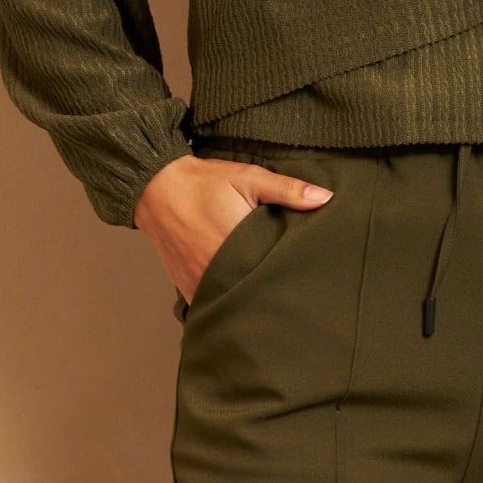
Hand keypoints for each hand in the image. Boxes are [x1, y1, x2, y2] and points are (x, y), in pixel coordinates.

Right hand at [133, 154, 333, 301]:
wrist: (157, 188)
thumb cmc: (204, 182)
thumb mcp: (248, 178)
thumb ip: (287, 189)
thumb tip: (325, 198)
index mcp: (239, 244)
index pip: (275, 270)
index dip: (292, 274)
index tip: (308, 276)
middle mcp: (219, 270)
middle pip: (256, 291)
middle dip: (273, 291)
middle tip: (294, 290)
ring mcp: (202, 283)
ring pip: (234, 302)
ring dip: (250, 299)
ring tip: (270, 297)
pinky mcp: (189, 288)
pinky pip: (212, 304)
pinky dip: (226, 302)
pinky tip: (241, 298)